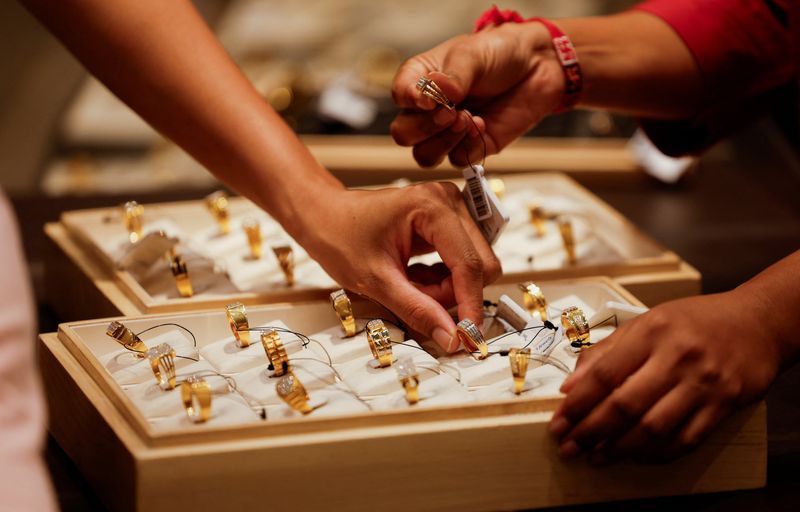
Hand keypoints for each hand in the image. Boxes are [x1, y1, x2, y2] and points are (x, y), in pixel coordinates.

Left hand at [294, 182, 501, 350]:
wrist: (323, 215)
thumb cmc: (340, 236)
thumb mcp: (375, 281)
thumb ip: (417, 310)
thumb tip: (451, 338)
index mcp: (432, 207)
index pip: (470, 264)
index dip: (470, 305)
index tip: (467, 337)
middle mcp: (449, 202)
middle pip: (480, 265)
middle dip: (452, 294)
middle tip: (415, 298)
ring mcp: (451, 210)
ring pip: (474, 267)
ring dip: (446, 289)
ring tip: (409, 285)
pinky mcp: (449, 222)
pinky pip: (462, 263)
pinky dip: (442, 280)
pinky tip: (414, 276)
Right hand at [391, 21, 563, 166]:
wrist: (538, 66)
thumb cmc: (499, 52)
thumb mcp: (472, 54)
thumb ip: (453, 76)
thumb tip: (438, 93)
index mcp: (420, 80)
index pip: (399, 96)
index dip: (409, 101)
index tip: (428, 99)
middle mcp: (429, 109)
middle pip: (405, 134)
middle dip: (426, 127)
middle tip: (451, 112)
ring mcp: (448, 132)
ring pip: (425, 156)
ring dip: (444, 142)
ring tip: (467, 119)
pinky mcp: (471, 147)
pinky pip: (458, 160)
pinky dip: (469, 146)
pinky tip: (483, 125)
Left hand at [549, 291, 779, 462]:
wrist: (757, 322)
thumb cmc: (695, 321)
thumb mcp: (647, 322)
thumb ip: (607, 351)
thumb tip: (570, 385)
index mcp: (651, 332)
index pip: (604, 373)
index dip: (577, 403)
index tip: (559, 421)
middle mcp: (676, 357)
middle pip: (625, 404)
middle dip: (590, 431)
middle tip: (569, 446)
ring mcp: (703, 383)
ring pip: (653, 427)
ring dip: (619, 448)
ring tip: (597, 456)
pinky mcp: (725, 404)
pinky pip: (685, 439)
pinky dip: (657, 453)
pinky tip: (636, 456)